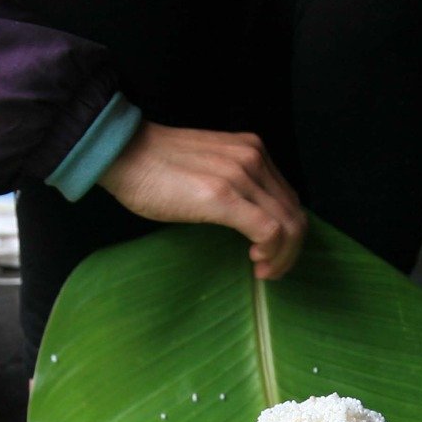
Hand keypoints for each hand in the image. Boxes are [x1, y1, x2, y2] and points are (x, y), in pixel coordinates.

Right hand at [99, 122, 306, 279]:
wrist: (125, 154)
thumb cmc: (155, 168)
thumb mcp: (209, 169)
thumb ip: (234, 185)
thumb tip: (248, 217)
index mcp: (253, 150)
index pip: (289, 198)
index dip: (289, 232)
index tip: (269, 254)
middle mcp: (254, 158)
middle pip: (295, 213)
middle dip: (290, 250)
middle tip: (271, 270)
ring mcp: (241, 175)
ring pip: (288, 224)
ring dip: (282, 256)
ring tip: (263, 270)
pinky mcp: (224, 196)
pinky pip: (268, 230)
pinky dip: (271, 251)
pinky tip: (255, 261)